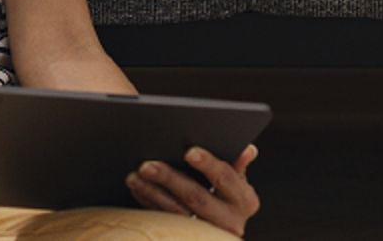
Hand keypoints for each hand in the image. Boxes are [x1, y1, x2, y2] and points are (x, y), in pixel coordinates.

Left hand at [127, 144, 259, 234]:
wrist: (221, 228)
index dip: (208, 164)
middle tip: (147, 164)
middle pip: (197, 197)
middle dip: (170, 178)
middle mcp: (231, 221)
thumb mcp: (236, 180)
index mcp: (246, 200)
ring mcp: (208, 233)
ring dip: (152, 192)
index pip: (226, 178)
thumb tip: (248, 149)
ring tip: (135, 175)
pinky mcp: (189, 238)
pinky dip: (149, 203)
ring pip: (176, 212)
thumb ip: (237, 164)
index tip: (189, 151)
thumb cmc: (227, 192)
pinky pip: (165, 221)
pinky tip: (137, 187)